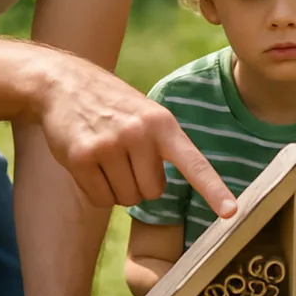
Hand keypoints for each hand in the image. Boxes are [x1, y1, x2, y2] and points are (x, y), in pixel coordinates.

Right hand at [36, 51, 236, 214]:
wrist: (63, 83)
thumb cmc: (111, 106)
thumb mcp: (146, 114)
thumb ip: (162, 146)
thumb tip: (164, 190)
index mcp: (163, 124)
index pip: (194, 163)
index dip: (214, 190)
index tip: (231, 212)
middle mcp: (139, 133)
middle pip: (152, 193)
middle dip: (139, 184)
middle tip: (123, 157)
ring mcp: (110, 145)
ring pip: (126, 199)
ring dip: (116, 188)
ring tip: (105, 156)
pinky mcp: (82, 157)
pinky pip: (100, 199)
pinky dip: (95, 190)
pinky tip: (88, 163)